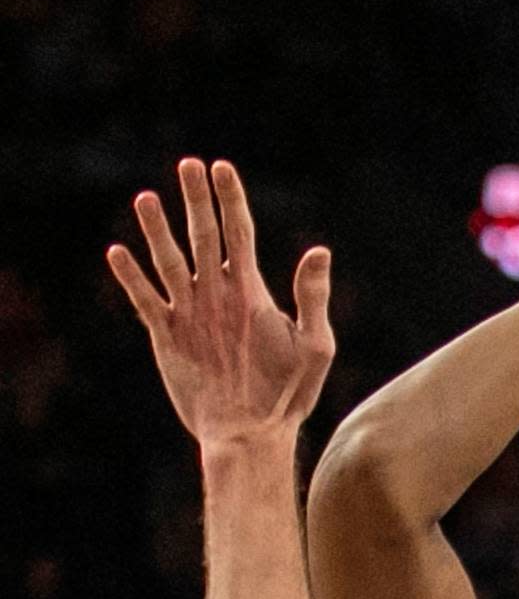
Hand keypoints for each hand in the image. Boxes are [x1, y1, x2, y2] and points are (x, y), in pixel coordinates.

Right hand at [107, 159, 334, 447]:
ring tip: (147, 199)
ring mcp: (191, 314)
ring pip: (170, 262)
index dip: (231, 200)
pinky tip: (118, 252)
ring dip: (158, 231)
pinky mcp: (168, 337)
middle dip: (196, 201)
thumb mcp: (313, 346)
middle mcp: (217, 294)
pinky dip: (133, 278)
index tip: (222, 168)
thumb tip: (320, 251)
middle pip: (204, 236)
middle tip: (187, 165)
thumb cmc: (287, 395)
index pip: (239, 232)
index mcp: (250, 291)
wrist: (251, 433)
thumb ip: (312, 298)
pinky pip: (147, 300)